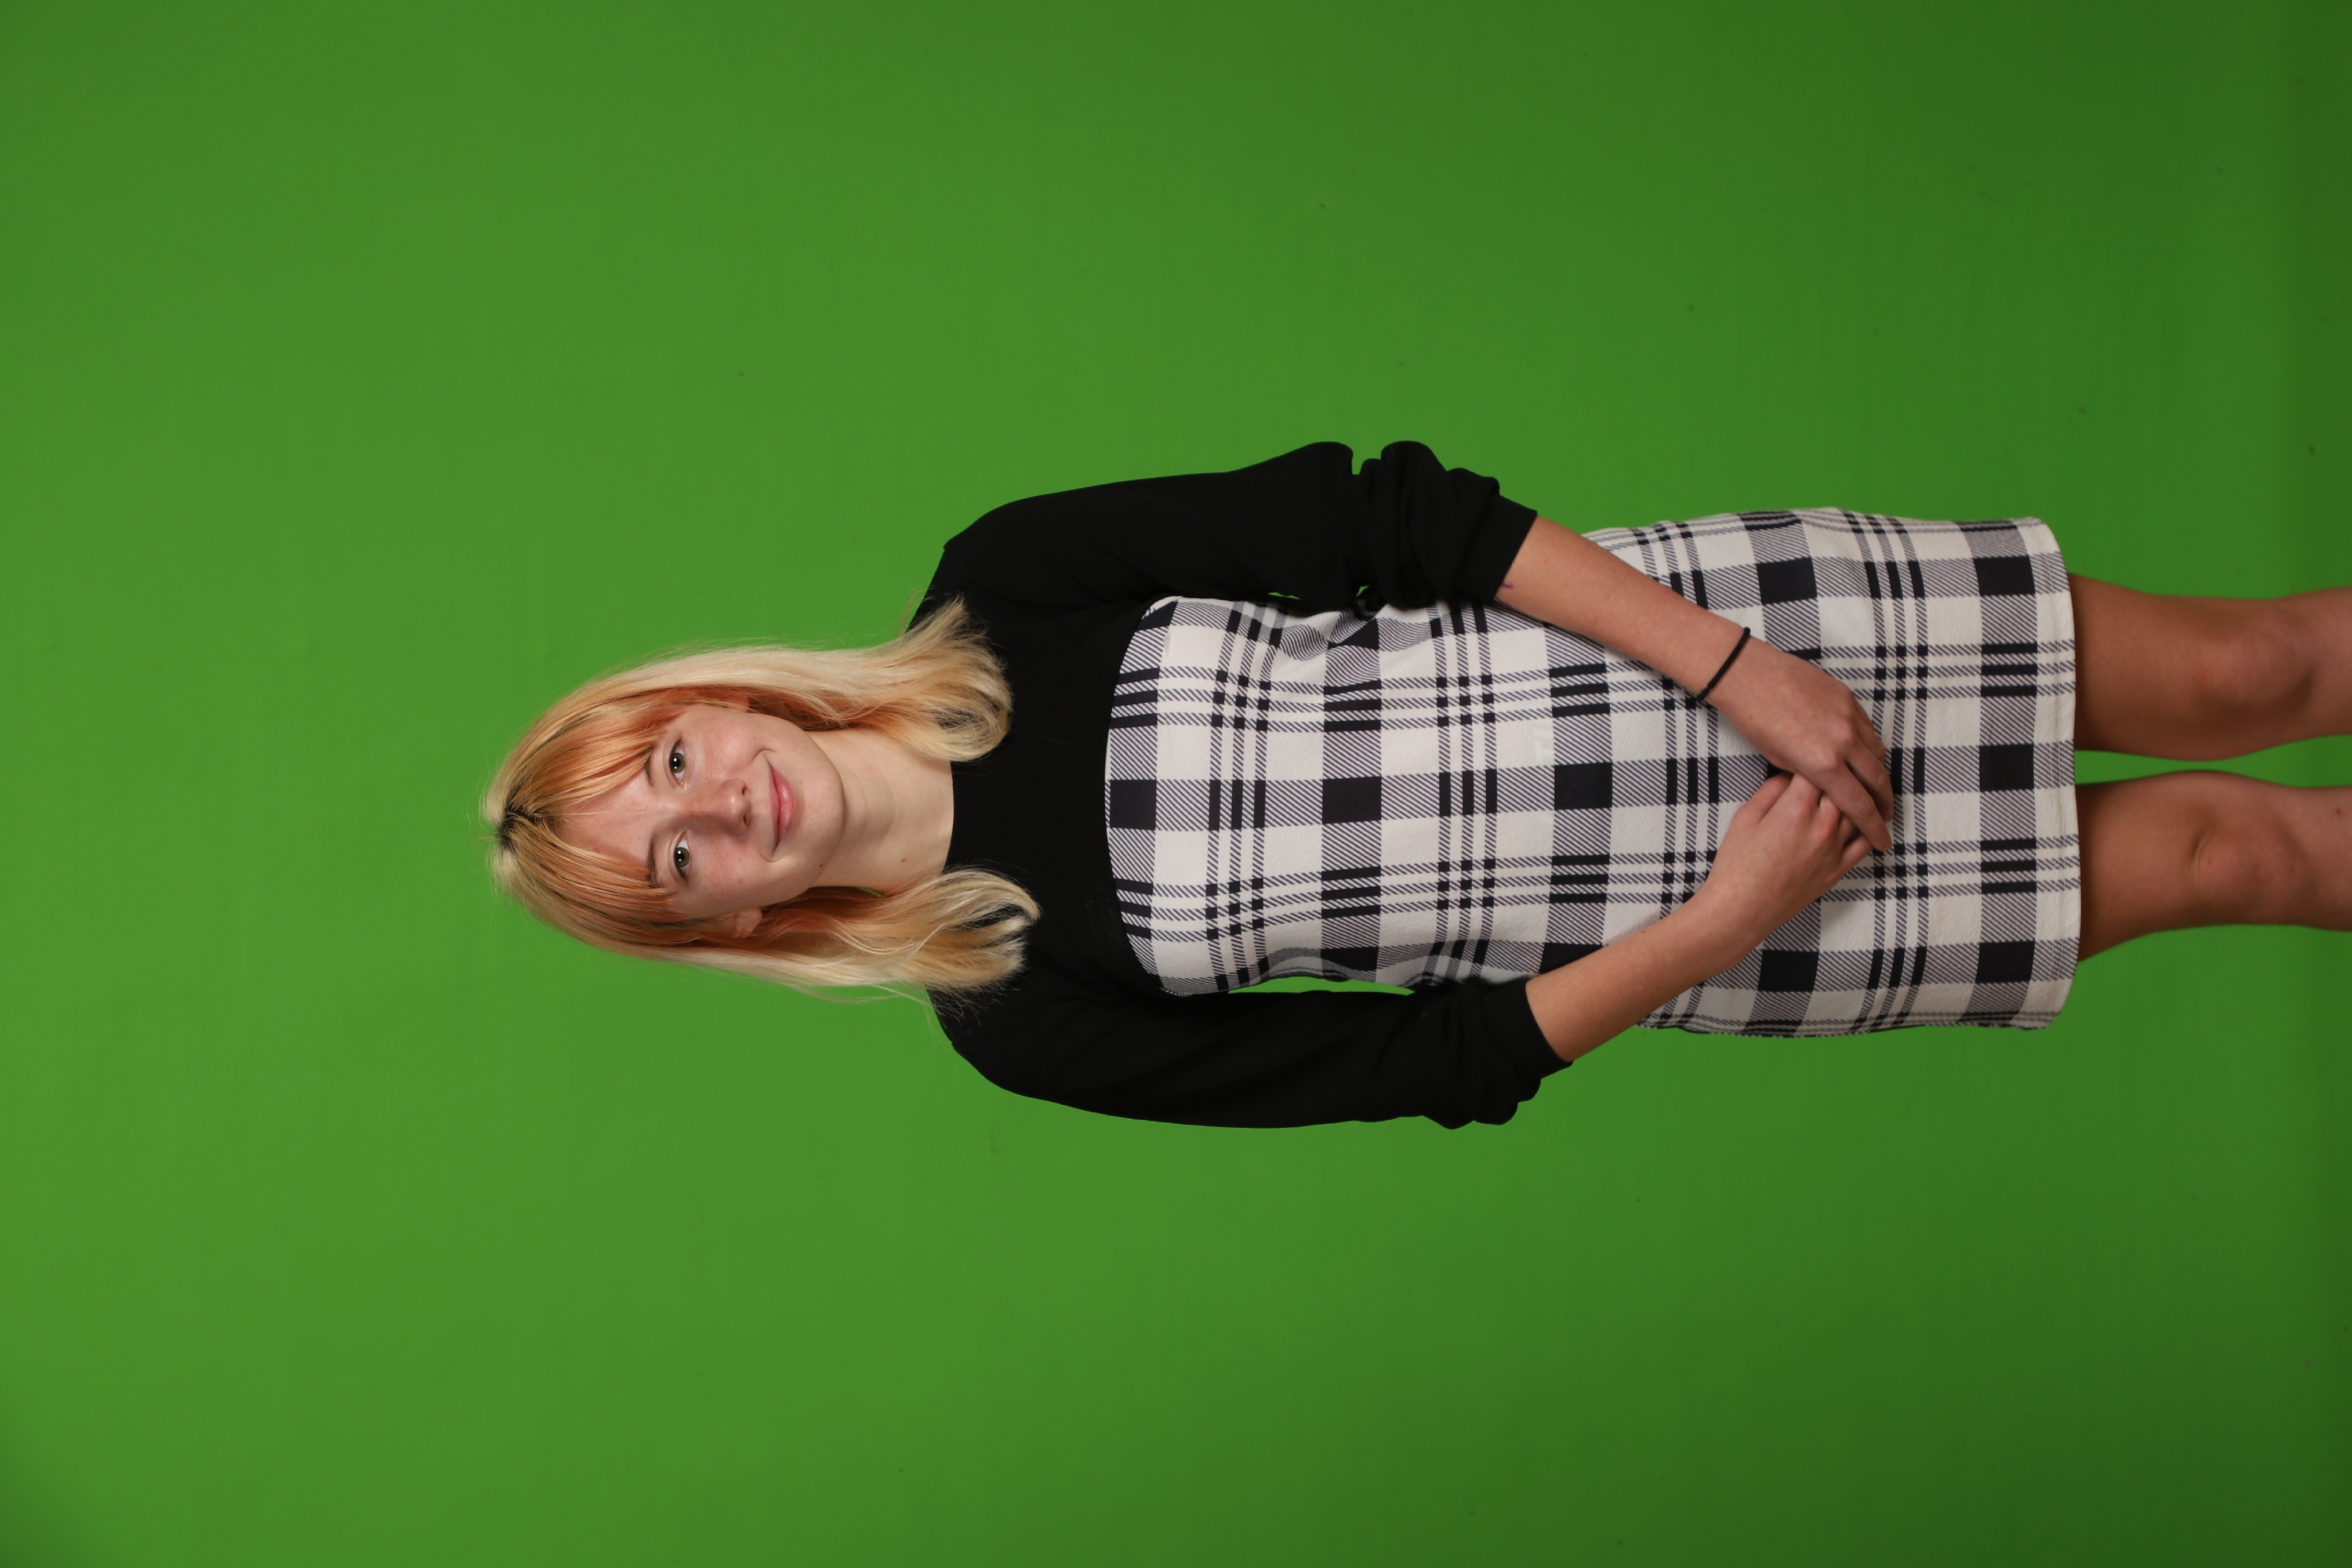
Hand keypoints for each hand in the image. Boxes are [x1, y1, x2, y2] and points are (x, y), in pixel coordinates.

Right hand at [1685, 772, 1873, 953]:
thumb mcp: (1745, 818)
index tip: (1806, 756)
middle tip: (1828, 769)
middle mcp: (1822, 827)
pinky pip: (1863, 843)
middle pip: (1842, 788)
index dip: (1811, 759)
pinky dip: (1866, 829)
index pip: (1817, 770)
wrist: (1742, 910)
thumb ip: (1770, 791)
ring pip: (1858, 812)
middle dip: (1835, 776)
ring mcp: (1834, 850)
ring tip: (1846, 789)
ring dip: (1852, 798)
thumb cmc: (1737, 866)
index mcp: (1796, 809)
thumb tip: (1789, 776)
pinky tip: (1862, 820)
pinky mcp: (1838, 870)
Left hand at [1705, 635, 1894, 850]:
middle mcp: (1842, 741)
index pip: (1858, 804)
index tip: (1881, 841)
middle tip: (1885, 818)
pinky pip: (1868, 729)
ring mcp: (1848, 717)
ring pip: (1877, 753)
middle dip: (1884, 804)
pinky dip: (1870, 747)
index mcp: (1822, 763)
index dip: (1873, 827)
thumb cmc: (1754, 720)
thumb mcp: (1778, 760)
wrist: (1748, 674)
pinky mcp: (1848, 699)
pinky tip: (1864, 757)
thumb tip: (1825, 787)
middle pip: (1877, 780)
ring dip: (1879, 775)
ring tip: (1877, 790)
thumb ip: (1808, 776)